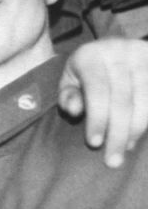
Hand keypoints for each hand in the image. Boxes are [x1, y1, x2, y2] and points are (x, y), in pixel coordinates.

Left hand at [58, 38, 147, 167]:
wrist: (112, 47)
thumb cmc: (85, 72)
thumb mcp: (69, 80)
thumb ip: (68, 96)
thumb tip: (74, 110)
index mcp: (91, 55)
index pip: (96, 91)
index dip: (97, 119)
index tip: (94, 143)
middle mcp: (119, 52)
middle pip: (122, 99)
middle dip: (118, 133)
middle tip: (112, 161)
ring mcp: (143, 56)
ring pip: (145, 100)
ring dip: (136, 129)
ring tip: (125, 148)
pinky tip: (139, 135)